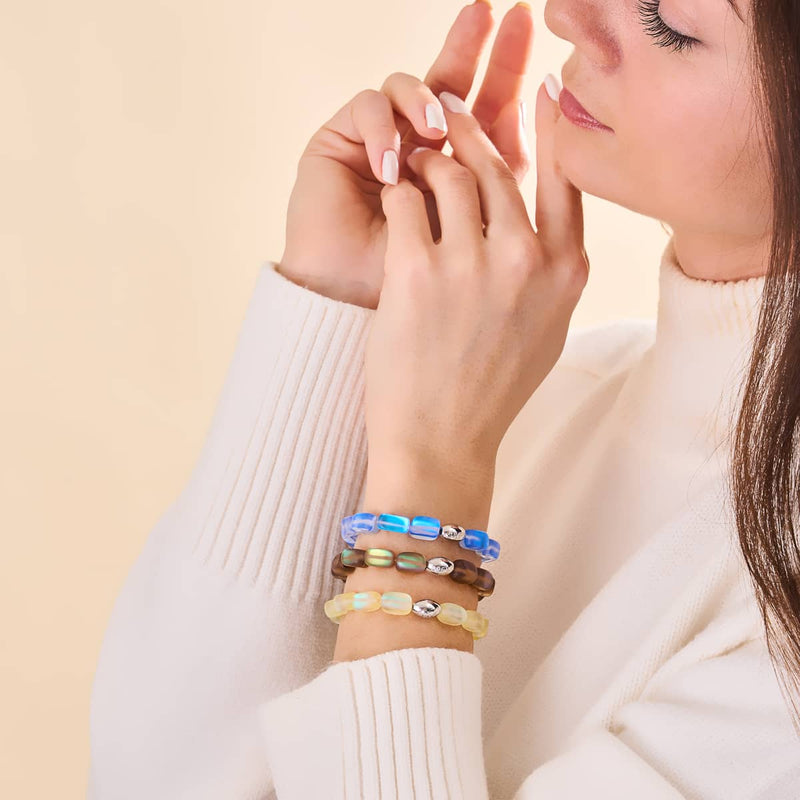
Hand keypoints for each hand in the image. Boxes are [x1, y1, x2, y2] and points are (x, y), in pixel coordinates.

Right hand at [277, 1, 533, 309]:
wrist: (353, 321)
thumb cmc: (420, 303)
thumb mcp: (480, 246)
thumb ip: (512, 198)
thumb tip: (554, 138)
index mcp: (459, 177)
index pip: (491, 117)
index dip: (513, 78)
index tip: (537, 45)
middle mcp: (422, 152)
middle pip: (454, 84)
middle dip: (478, 47)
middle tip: (501, 13)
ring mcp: (381, 144)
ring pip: (412, 88)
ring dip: (428, 101)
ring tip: (435, 133)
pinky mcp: (340, 143)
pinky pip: (369, 106)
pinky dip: (384, 128)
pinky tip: (390, 166)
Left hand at [363, 79, 588, 472]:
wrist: (442, 444)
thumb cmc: (490, 391)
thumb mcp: (546, 330)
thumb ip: (553, 273)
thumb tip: (543, 224)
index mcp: (567, 272)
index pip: (566, 176)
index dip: (549, 129)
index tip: (539, 93)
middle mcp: (527, 260)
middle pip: (497, 168)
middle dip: (467, 137)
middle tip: (446, 122)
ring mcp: (472, 264)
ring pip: (449, 174)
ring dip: (427, 162)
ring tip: (413, 166)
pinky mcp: (417, 272)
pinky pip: (405, 200)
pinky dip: (397, 192)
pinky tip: (392, 198)